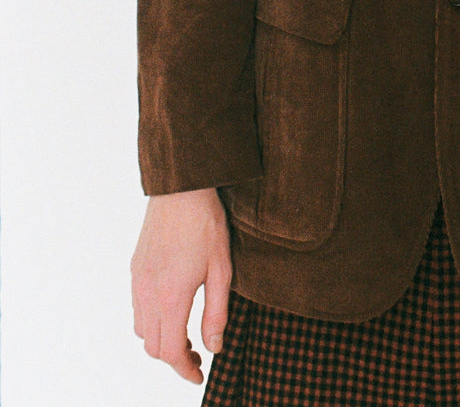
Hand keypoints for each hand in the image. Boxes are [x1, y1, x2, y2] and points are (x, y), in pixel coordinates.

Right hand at [131, 187, 232, 383]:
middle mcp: (147, 293)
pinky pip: (137, 306)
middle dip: (173, 358)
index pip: (170, 352)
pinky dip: (151, 319)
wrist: (181, 187)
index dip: (184, 370)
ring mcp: (138, 280)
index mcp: (170, 298)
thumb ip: (217, 313)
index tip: (199, 374)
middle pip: (151, 346)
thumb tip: (214, 347)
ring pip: (141, 329)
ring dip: (160, 339)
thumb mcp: (221, 269)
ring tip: (186, 333)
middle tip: (196, 355)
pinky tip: (172, 307)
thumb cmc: (205, 224)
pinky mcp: (135, 268)